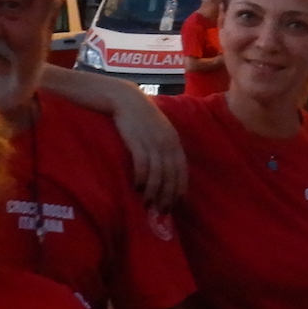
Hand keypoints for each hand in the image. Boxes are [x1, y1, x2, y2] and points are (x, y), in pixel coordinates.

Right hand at [109, 91, 186, 209]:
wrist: (126, 99)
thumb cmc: (141, 116)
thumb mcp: (159, 131)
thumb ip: (164, 148)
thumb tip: (165, 170)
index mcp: (174, 142)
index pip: (181, 170)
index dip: (179, 188)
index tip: (176, 202)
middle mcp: (167, 144)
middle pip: (170, 175)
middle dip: (167, 195)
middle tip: (161, 210)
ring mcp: (153, 143)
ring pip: (157, 174)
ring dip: (153, 191)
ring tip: (148, 203)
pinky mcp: (137, 141)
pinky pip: (142, 165)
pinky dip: (141, 178)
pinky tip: (137, 187)